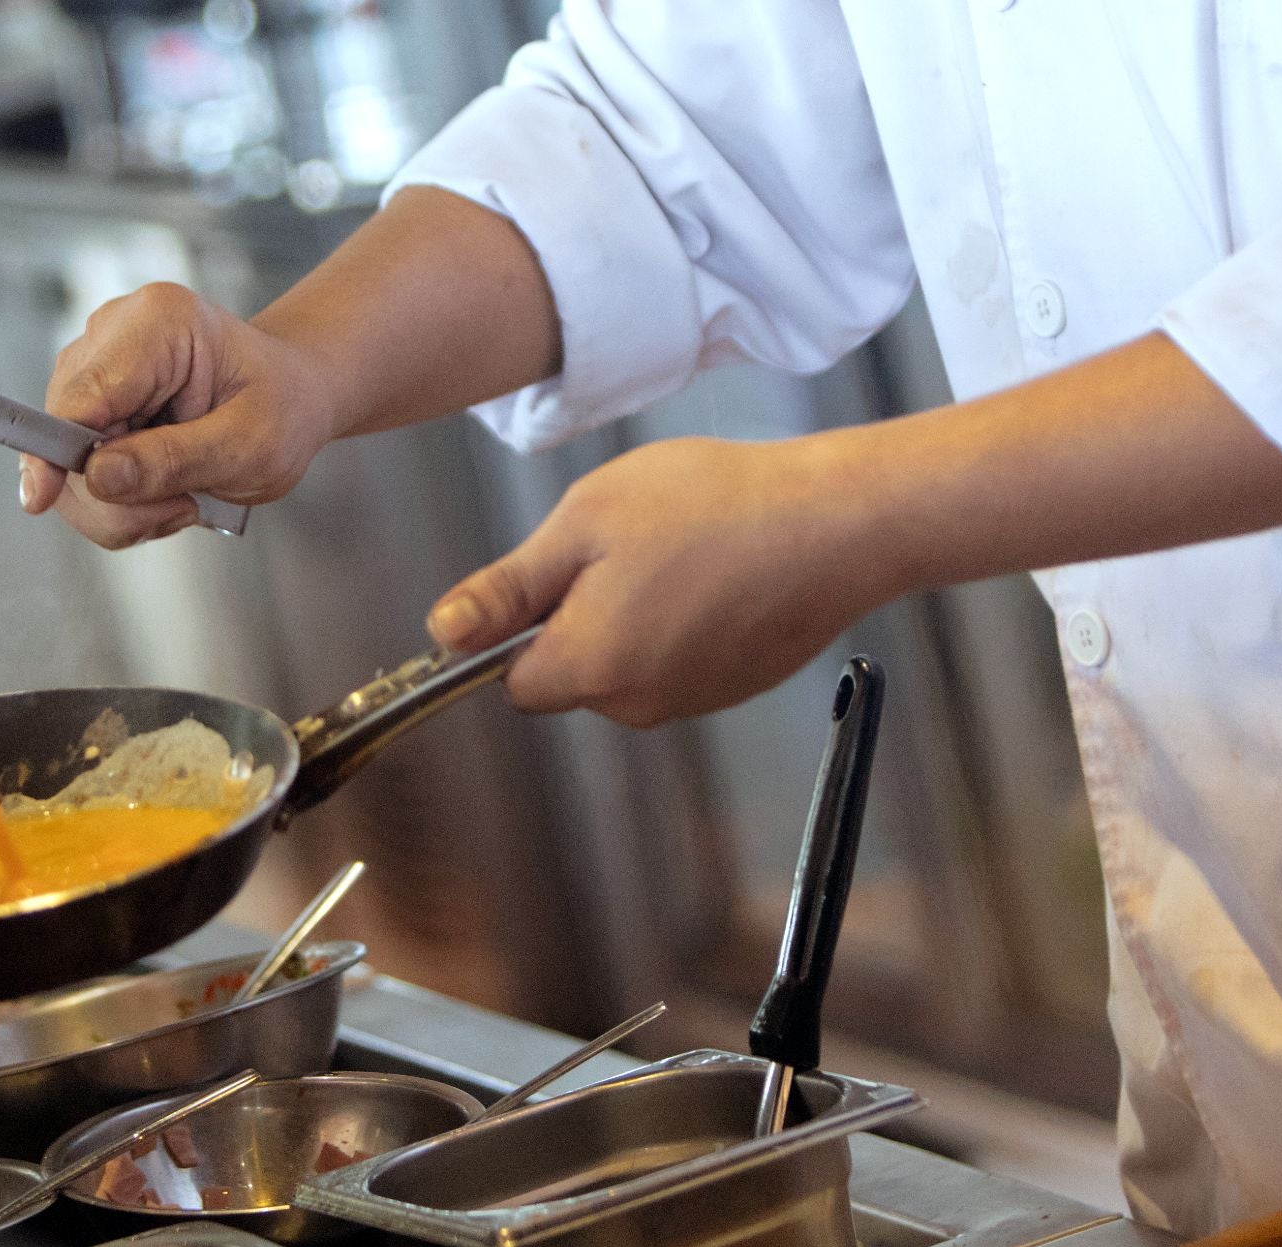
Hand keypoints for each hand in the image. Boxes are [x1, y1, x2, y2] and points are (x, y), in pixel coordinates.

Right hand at [22, 283, 335, 548]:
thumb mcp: (249, 447)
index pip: (80, 395)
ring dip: (118, 503)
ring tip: (182, 498)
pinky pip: (79, 466)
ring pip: (63, 458)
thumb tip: (97, 477)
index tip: (42, 497)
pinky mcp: (91, 398)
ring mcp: (97, 364)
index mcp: (159, 324)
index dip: (57, 453)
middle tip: (181, 507)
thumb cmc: (282, 407)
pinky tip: (164, 490)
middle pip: (64, 432)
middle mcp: (115, 331)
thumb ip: (173, 461)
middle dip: (114, 494)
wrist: (291, 395)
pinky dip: (118, 497)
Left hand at [426, 432, 903, 726]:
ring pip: (626, 668)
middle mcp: (638, 703)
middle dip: (579, 618)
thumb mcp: (585, 523)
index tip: (551, 573)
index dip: (520, 626)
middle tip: (623, 545)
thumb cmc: (714, 508)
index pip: (512, 681)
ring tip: (677, 551)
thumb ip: (509, 589)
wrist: (835, 523)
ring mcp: (693, 701)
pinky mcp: (734, 687)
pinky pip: (677, 662)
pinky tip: (714, 571)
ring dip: (633, 618)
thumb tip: (445, 633)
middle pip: (571, 677)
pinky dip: (683, 625)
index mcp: (589, 667)